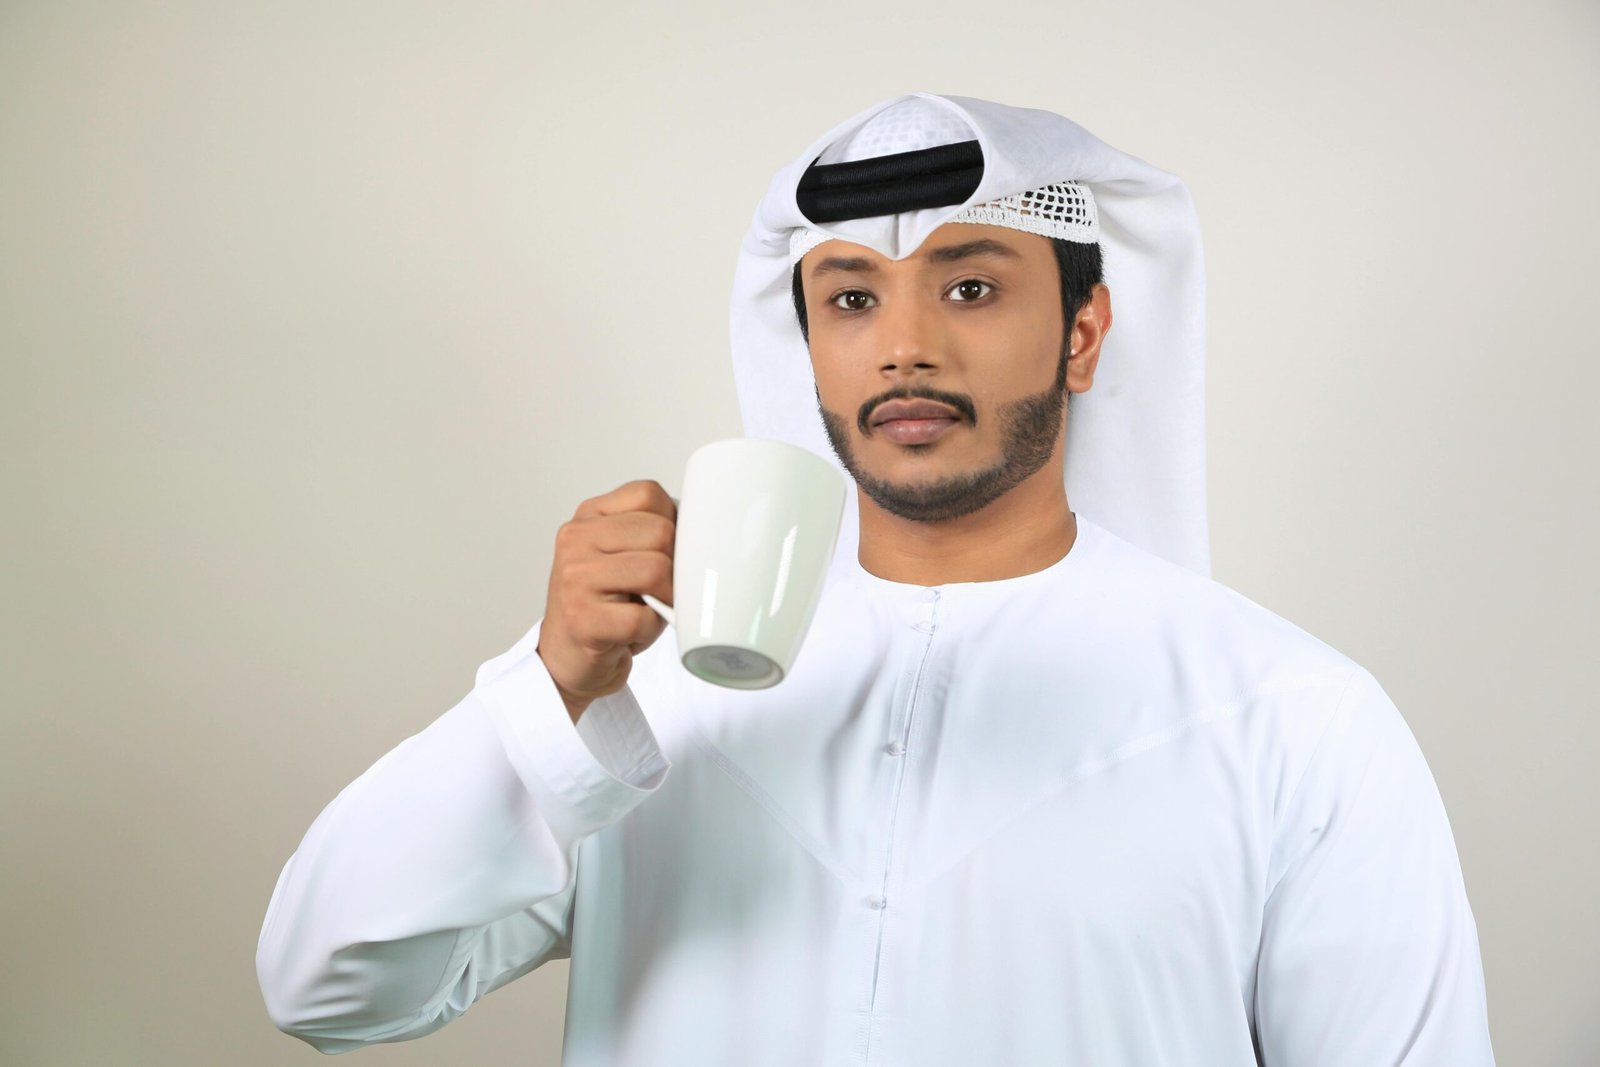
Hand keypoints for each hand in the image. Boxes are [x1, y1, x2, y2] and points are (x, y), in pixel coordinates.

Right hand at [536, 480, 675, 722]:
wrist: (568, 656)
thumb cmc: (607, 605)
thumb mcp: (624, 556)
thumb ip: (651, 533)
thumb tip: (702, 532)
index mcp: (589, 516)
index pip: (648, 494)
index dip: (672, 525)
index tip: (664, 552)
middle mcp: (576, 540)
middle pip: (660, 533)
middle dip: (674, 566)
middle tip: (662, 589)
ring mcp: (575, 579)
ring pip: (655, 570)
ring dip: (666, 598)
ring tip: (651, 608)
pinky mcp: (582, 619)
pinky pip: (643, 617)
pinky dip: (650, 629)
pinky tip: (633, 632)